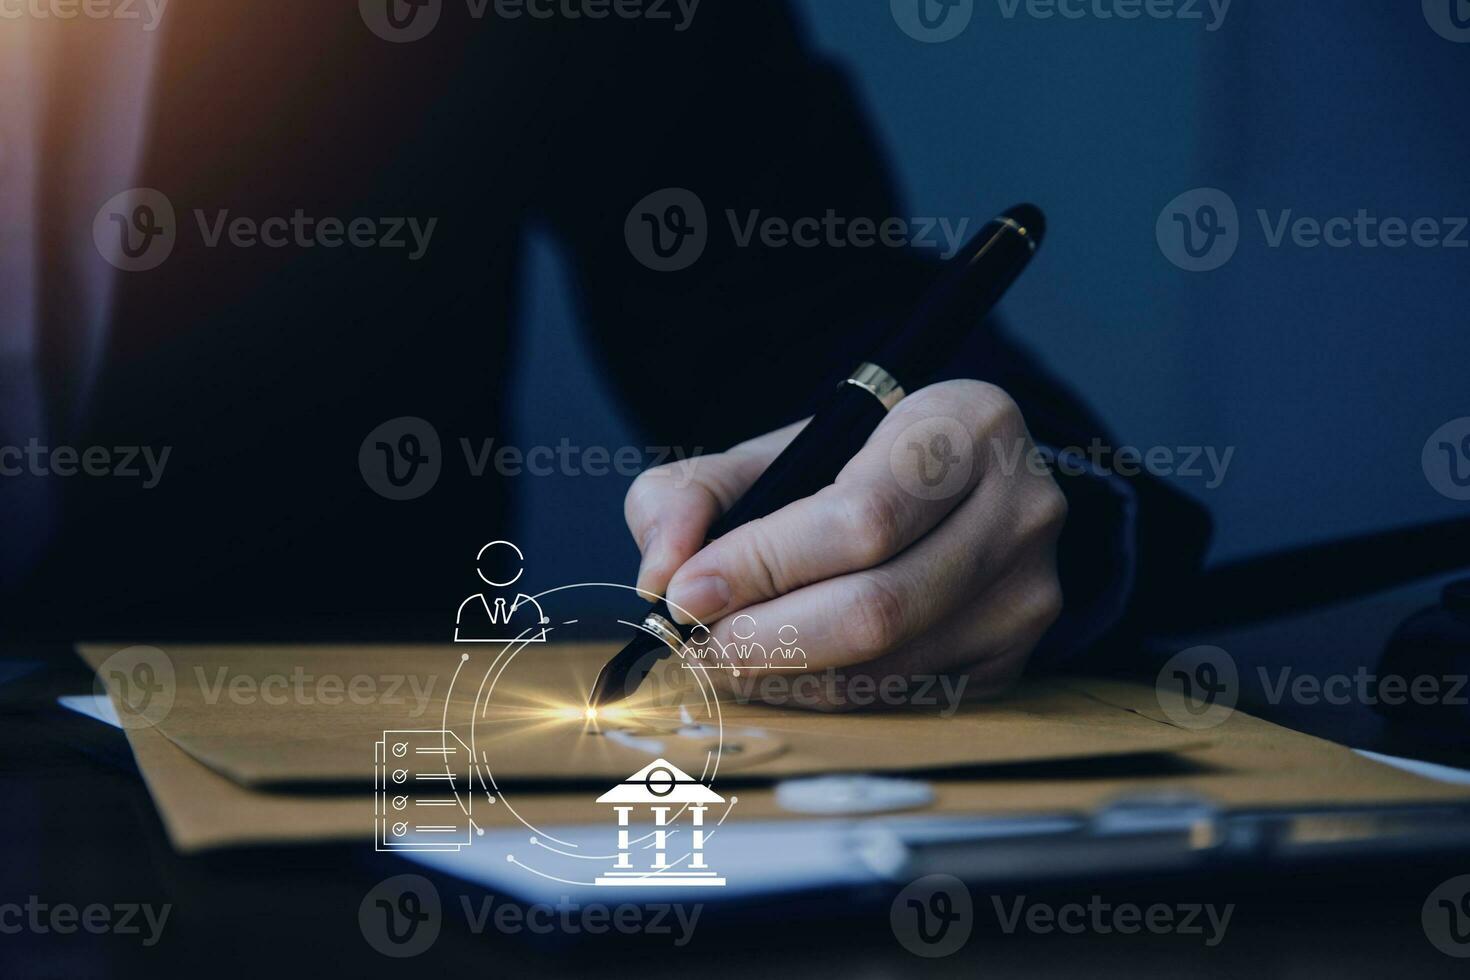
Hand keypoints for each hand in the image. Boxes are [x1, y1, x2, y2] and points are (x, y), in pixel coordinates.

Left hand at [624, 380, 1065, 709]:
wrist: (945, 492)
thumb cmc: (848, 467)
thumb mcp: (768, 452)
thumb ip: (691, 494)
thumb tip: (661, 574)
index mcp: (967, 423)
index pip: (861, 517)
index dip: (763, 565)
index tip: (686, 594)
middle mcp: (1021, 507)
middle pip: (879, 607)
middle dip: (765, 637)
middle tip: (696, 645)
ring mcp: (1028, 589)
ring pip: (888, 666)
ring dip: (786, 676)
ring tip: (725, 657)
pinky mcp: (1017, 655)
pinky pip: (904, 698)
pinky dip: (825, 696)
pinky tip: (783, 672)